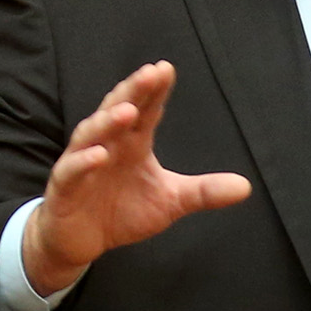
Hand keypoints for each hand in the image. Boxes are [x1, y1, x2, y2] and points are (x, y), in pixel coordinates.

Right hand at [21, 63, 252, 294]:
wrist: (81, 241)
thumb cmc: (122, 212)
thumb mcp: (170, 202)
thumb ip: (203, 192)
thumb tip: (246, 187)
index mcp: (132, 143)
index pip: (146, 110)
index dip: (155, 90)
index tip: (167, 69)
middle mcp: (107, 145)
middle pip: (118, 110)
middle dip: (133, 92)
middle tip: (150, 74)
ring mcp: (82, 163)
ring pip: (92, 134)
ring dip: (108, 121)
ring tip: (127, 110)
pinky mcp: (64, 187)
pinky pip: (72, 170)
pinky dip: (84, 162)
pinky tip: (100, 155)